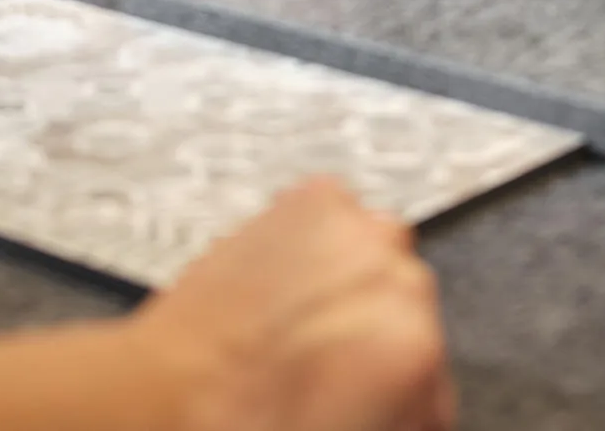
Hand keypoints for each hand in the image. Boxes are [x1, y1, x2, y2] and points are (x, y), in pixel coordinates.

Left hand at [133, 179, 454, 430]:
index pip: (432, 377)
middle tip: (329, 364)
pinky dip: (319, 241)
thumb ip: (395, 403)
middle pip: (408, 310)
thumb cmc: (254, 423)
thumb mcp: (349, 425)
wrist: (172, 392)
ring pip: (378, 259)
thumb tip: (389, 397)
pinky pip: (338, 219)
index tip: (373, 400)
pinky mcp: (318, 198)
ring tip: (300, 320)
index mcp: (416, 350)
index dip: (399, 396)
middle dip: (375, 336)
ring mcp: (361, 230)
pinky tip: (285, 278)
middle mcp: (401, 280)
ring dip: (353, 283)